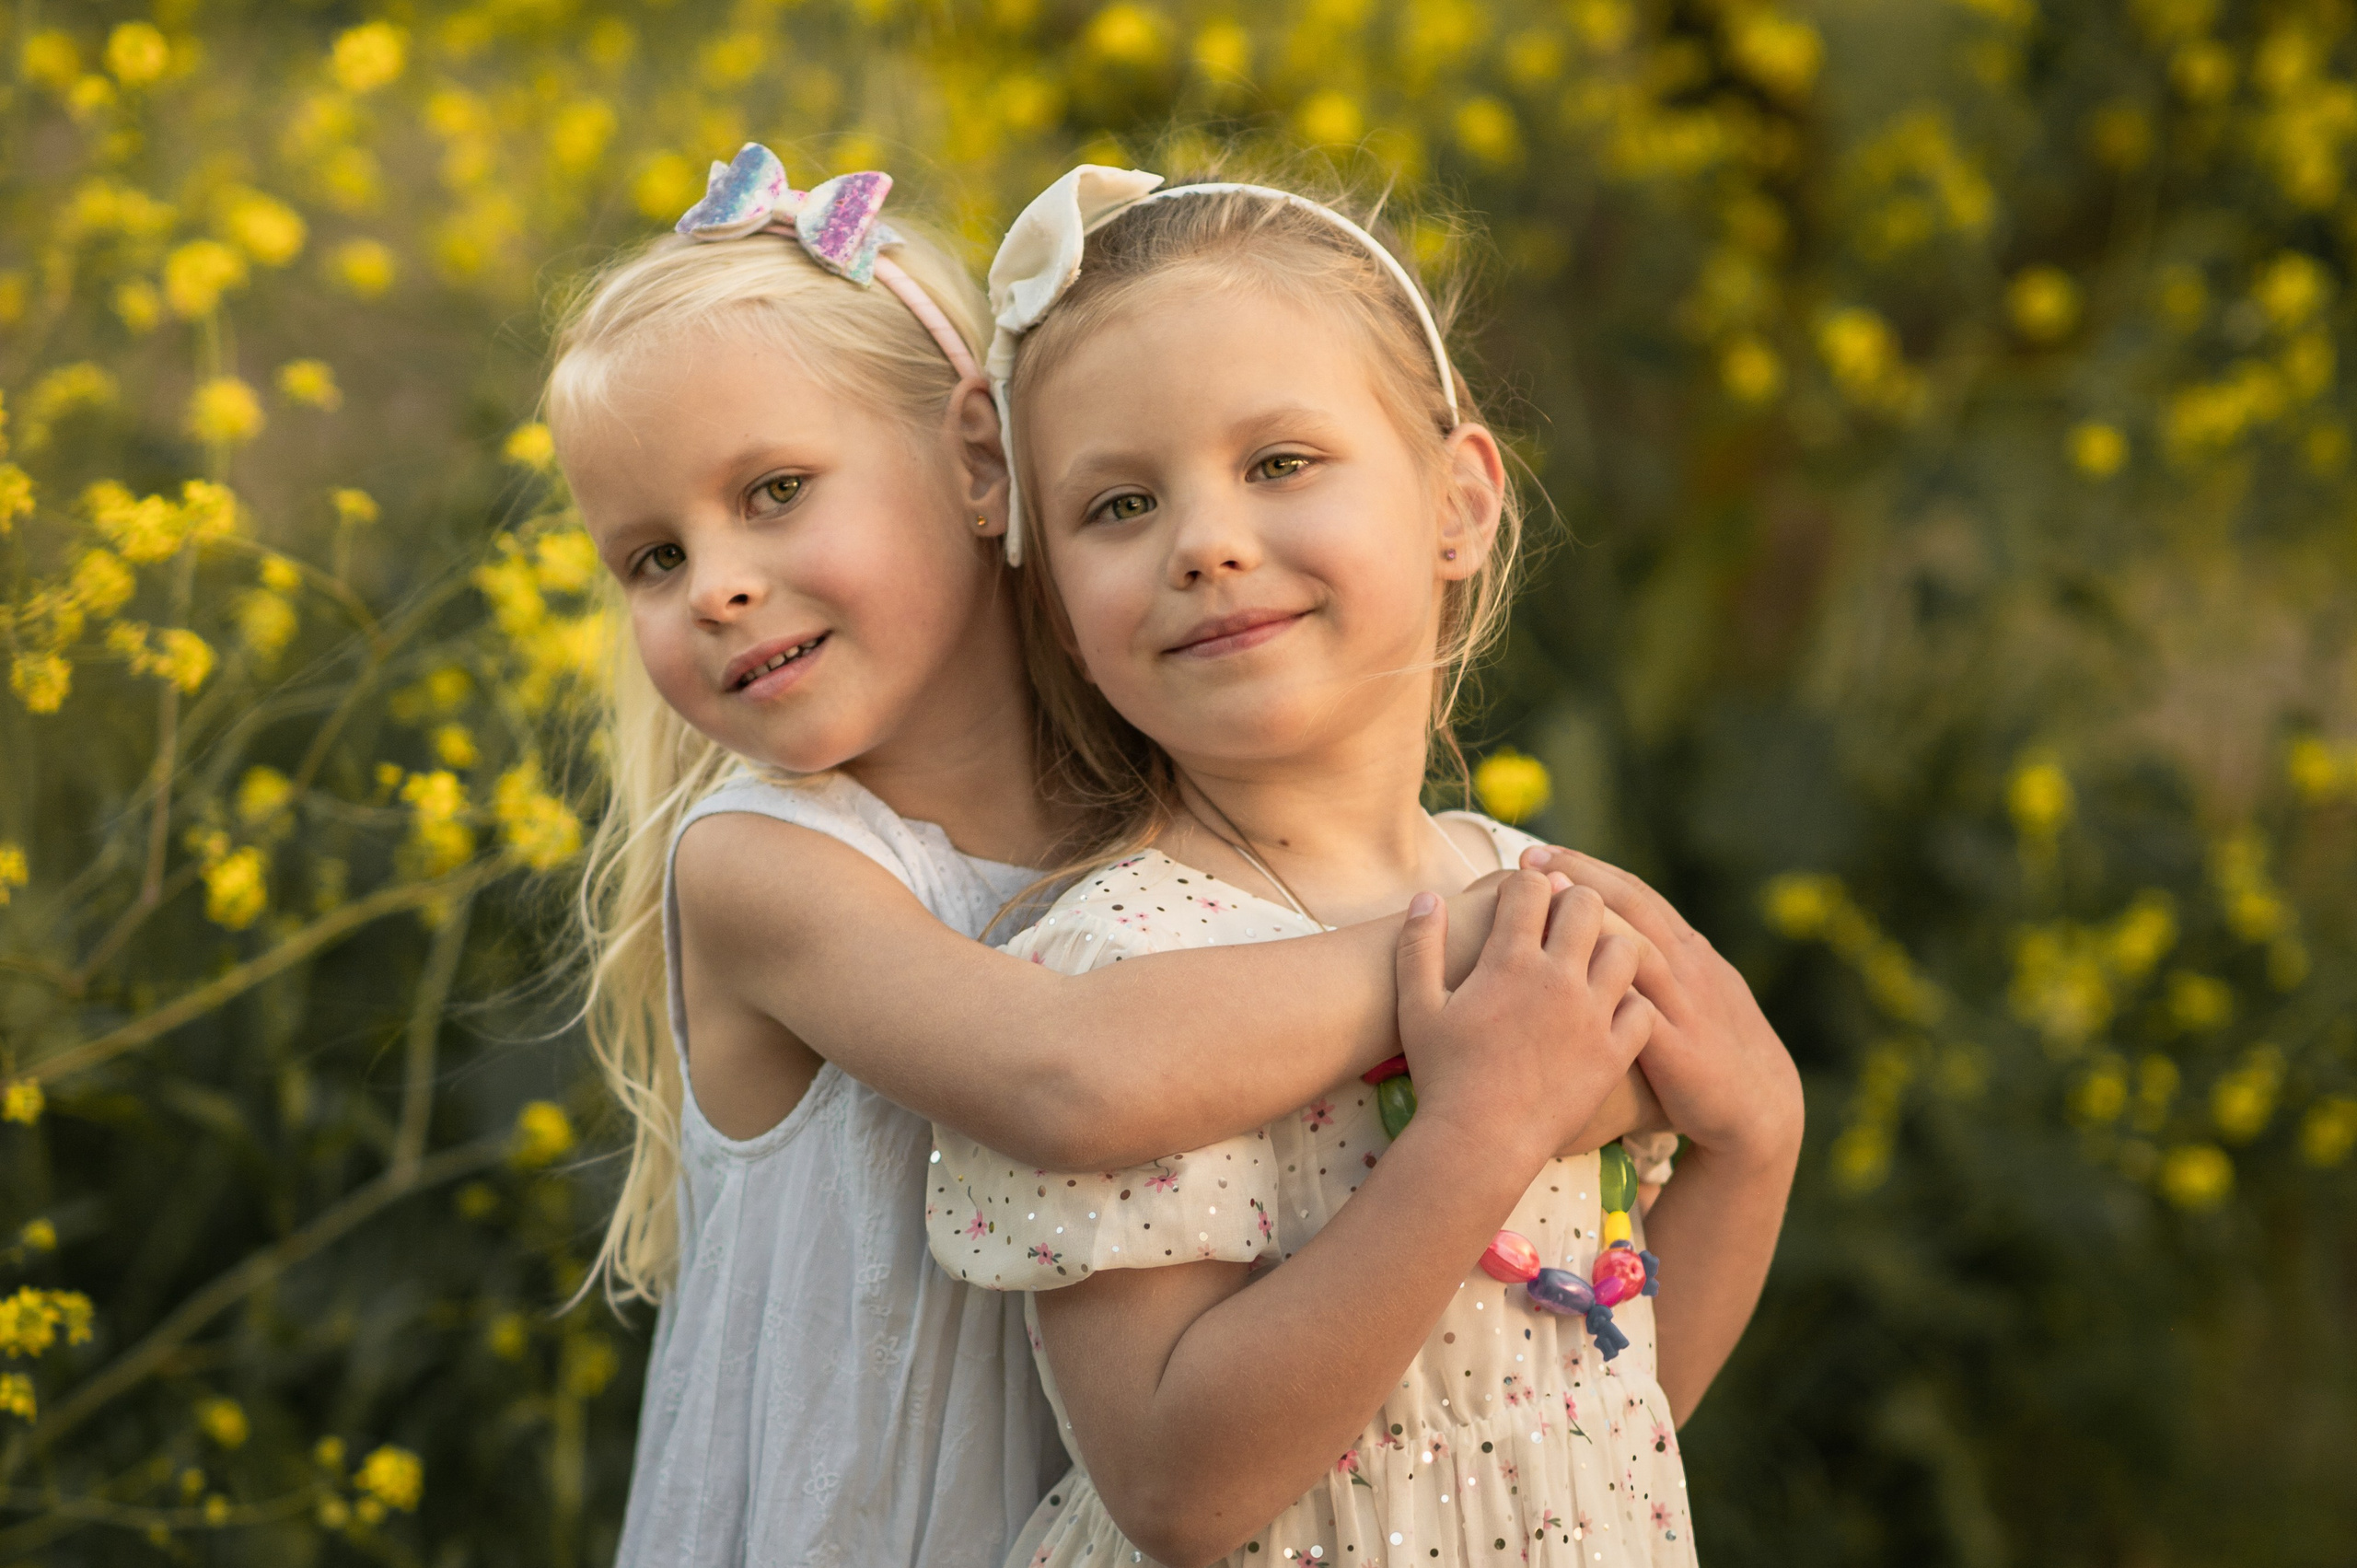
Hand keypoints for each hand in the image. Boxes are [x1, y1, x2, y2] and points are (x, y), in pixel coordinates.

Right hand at [1394, 870, 1655, 1168]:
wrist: (1479, 1142)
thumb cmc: (1441, 1074)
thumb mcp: (1416, 1006)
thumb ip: (1419, 944)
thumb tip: (1427, 897)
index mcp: (1508, 959)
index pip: (1532, 887)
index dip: (1526, 885)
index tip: (1520, 901)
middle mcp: (1558, 978)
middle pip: (1586, 904)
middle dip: (1573, 902)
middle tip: (1561, 922)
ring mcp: (1592, 1015)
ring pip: (1627, 949)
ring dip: (1609, 946)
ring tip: (1590, 963)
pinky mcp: (1614, 1052)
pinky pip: (1643, 1008)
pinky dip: (1632, 1002)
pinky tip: (1610, 1010)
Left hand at [1521, 847, 1802, 1166]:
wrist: (1761, 1107)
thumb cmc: (1713, 1048)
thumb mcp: (1691, 991)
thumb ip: (1656, 960)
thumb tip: (1606, 927)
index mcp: (1687, 949)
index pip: (1634, 893)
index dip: (1587, 867)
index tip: (1539, 851)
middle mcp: (1687, 967)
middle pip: (1634, 906)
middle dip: (1582, 876)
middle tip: (1530, 857)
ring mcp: (1686, 1005)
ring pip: (1640, 949)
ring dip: (1594, 920)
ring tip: (1549, 898)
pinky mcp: (1681, 1051)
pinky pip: (1645, 1015)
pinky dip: (1613, 991)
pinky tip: (1573, 976)